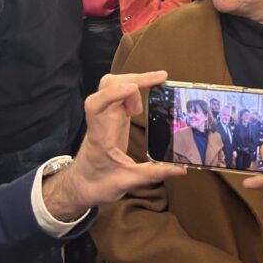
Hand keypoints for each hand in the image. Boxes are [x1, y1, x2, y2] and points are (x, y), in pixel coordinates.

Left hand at [41, 71, 185, 221]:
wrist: (80, 185)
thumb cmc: (97, 184)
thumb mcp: (126, 183)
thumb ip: (153, 173)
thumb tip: (181, 169)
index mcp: (100, 134)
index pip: (98, 105)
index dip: (114, 92)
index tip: (133, 87)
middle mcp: (101, 120)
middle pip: (108, 85)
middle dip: (134, 77)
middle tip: (161, 80)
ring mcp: (105, 115)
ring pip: (112, 85)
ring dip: (134, 81)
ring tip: (154, 90)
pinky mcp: (111, 116)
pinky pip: (119, 93)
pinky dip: (134, 89)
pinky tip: (147, 99)